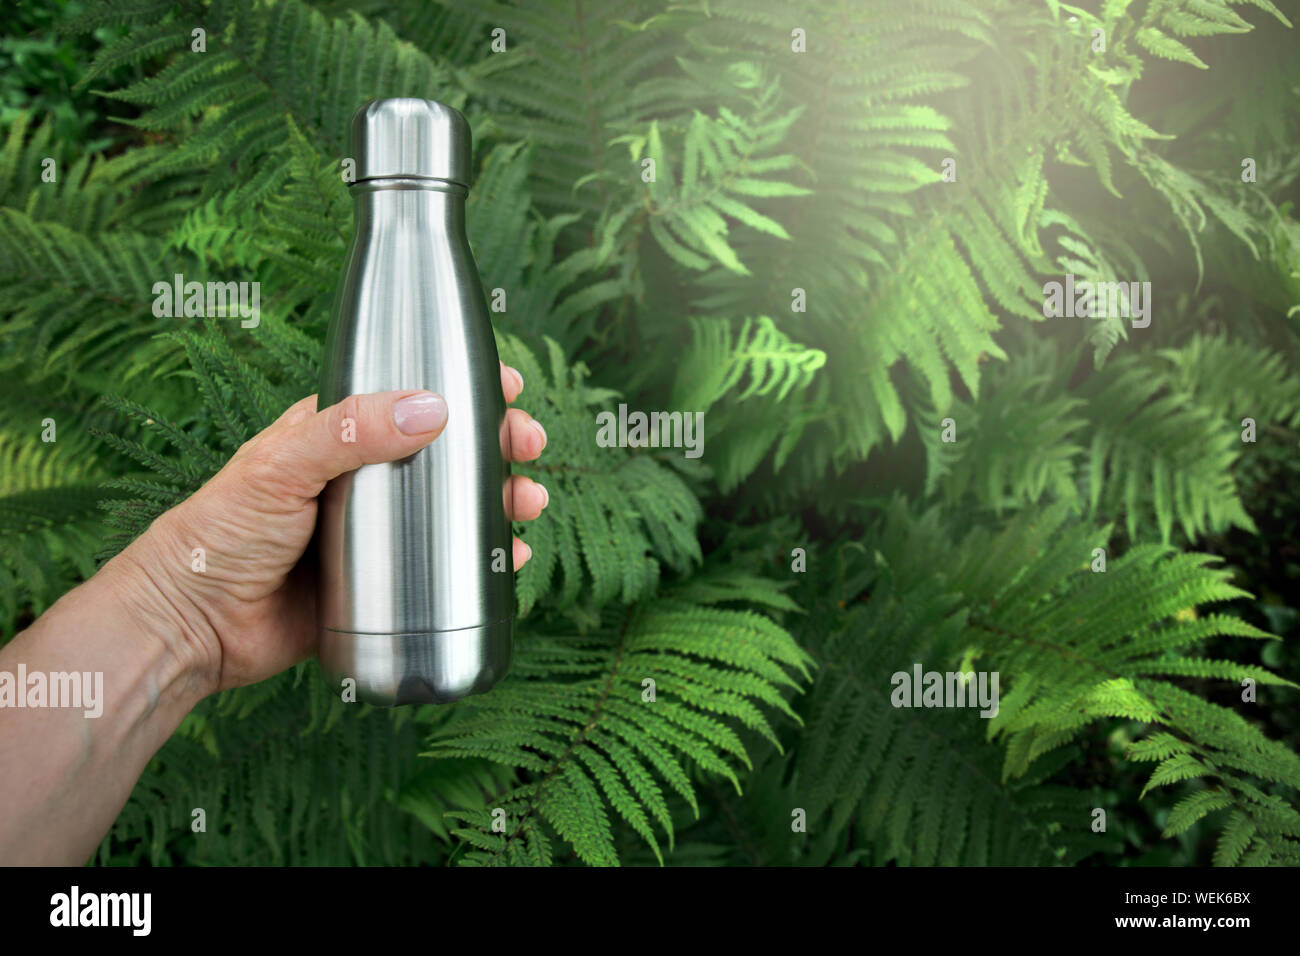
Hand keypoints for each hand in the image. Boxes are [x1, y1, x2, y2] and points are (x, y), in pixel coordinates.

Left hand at [118, 362, 547, 698]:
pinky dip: (485, 562)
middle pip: (448, 455)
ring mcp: (378, 535)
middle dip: (496, 447)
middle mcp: (365, 482)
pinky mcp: (384, 586)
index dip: (463, 389)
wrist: (197, 625)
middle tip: (528, 448)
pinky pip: (446, 570)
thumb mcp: (281, 464)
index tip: (505, 387)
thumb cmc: (222, 533)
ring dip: (500, 502)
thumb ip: (349, 430)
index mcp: (338, 437)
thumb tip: (431, 408)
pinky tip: (511, 558)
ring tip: (527, 503)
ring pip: (455, 511)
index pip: (412, 399)